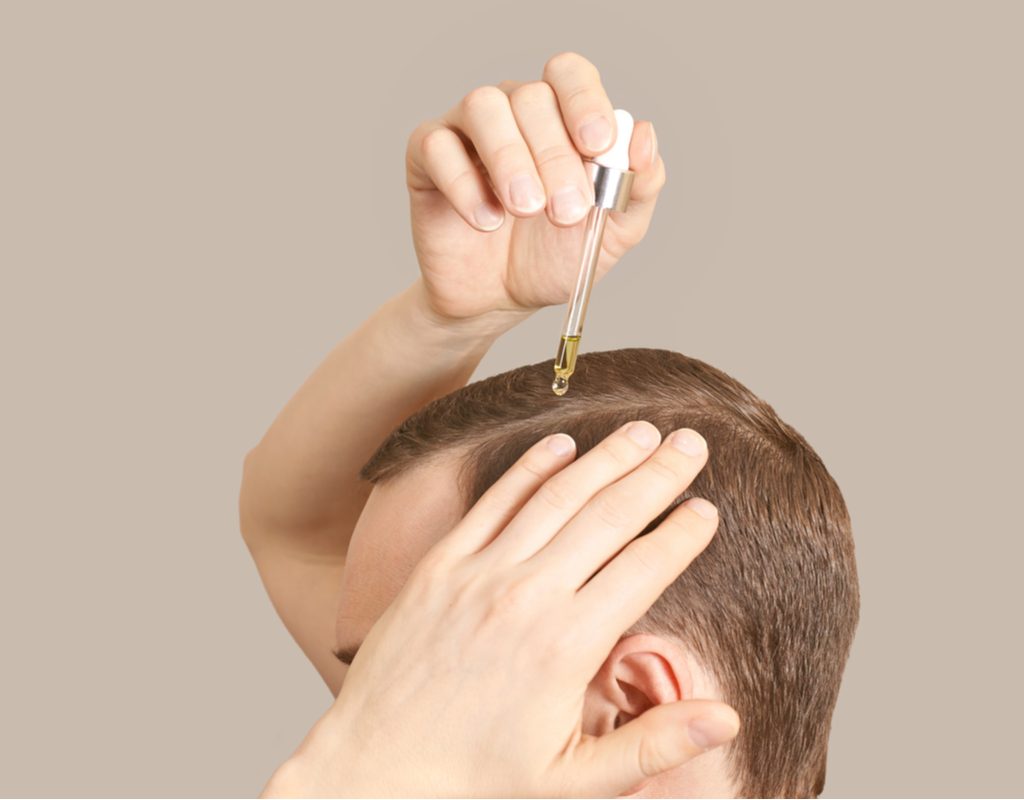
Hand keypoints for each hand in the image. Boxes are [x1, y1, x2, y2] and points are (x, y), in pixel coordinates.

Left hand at [264, 421, 738, 797]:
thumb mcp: (573, 782)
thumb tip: (728, 719)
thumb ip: (652, 745)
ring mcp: (480, 573)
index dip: (682, 534)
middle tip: (692, 442)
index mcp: (567, 645)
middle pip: (608, 517)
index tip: (708, 508)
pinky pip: (492, 503)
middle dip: (657, 476)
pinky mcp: (440, 565)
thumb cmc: (476, 781)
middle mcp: (527, 595)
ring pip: (556, 498)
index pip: (644, 569)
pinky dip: (529, 469)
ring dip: (605, 459)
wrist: (374, 769)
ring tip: (643, 431)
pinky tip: (560, 444)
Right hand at [405, 51, 663, 327]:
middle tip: (565, 212)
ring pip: (482, 106)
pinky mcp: (426, 156)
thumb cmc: (553, 258)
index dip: (585, 101)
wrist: (498, 300)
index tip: (597, 145)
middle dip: (554, 155)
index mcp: (561, 117)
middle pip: (531, 96)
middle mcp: (513, 111)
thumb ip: (639, 186)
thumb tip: (644, 135)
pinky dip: (464, 184)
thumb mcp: (613, 232)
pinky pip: (437, 145)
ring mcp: (467, 130)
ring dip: (510, 159)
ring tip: (524, 209)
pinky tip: (485, 221)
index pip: (570, 74)